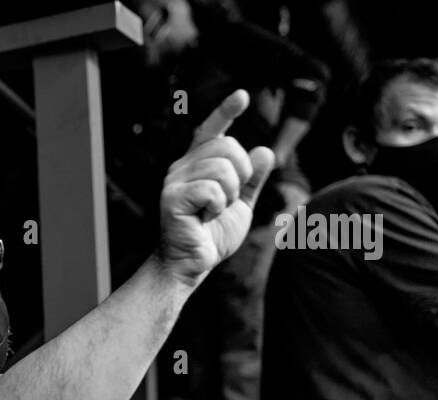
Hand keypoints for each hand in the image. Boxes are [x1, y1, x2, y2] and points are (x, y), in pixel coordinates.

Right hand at [155, 90, 275, 283]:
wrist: (192, 264)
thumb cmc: (212, 235)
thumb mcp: (242, 205)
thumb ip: (253, 180)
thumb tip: (265, 151)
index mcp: (197, 165)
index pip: (211, 131)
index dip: (225, 112)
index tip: (242, 96)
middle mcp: (182, 167)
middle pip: (227, 146)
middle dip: (242, 173)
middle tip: (231, 198)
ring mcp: (175, 181)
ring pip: (223, 168)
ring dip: (230, 194)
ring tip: (215, 211)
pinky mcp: (172, 198)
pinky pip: (212, 189)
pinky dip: (218, 206)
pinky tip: (205, 218)